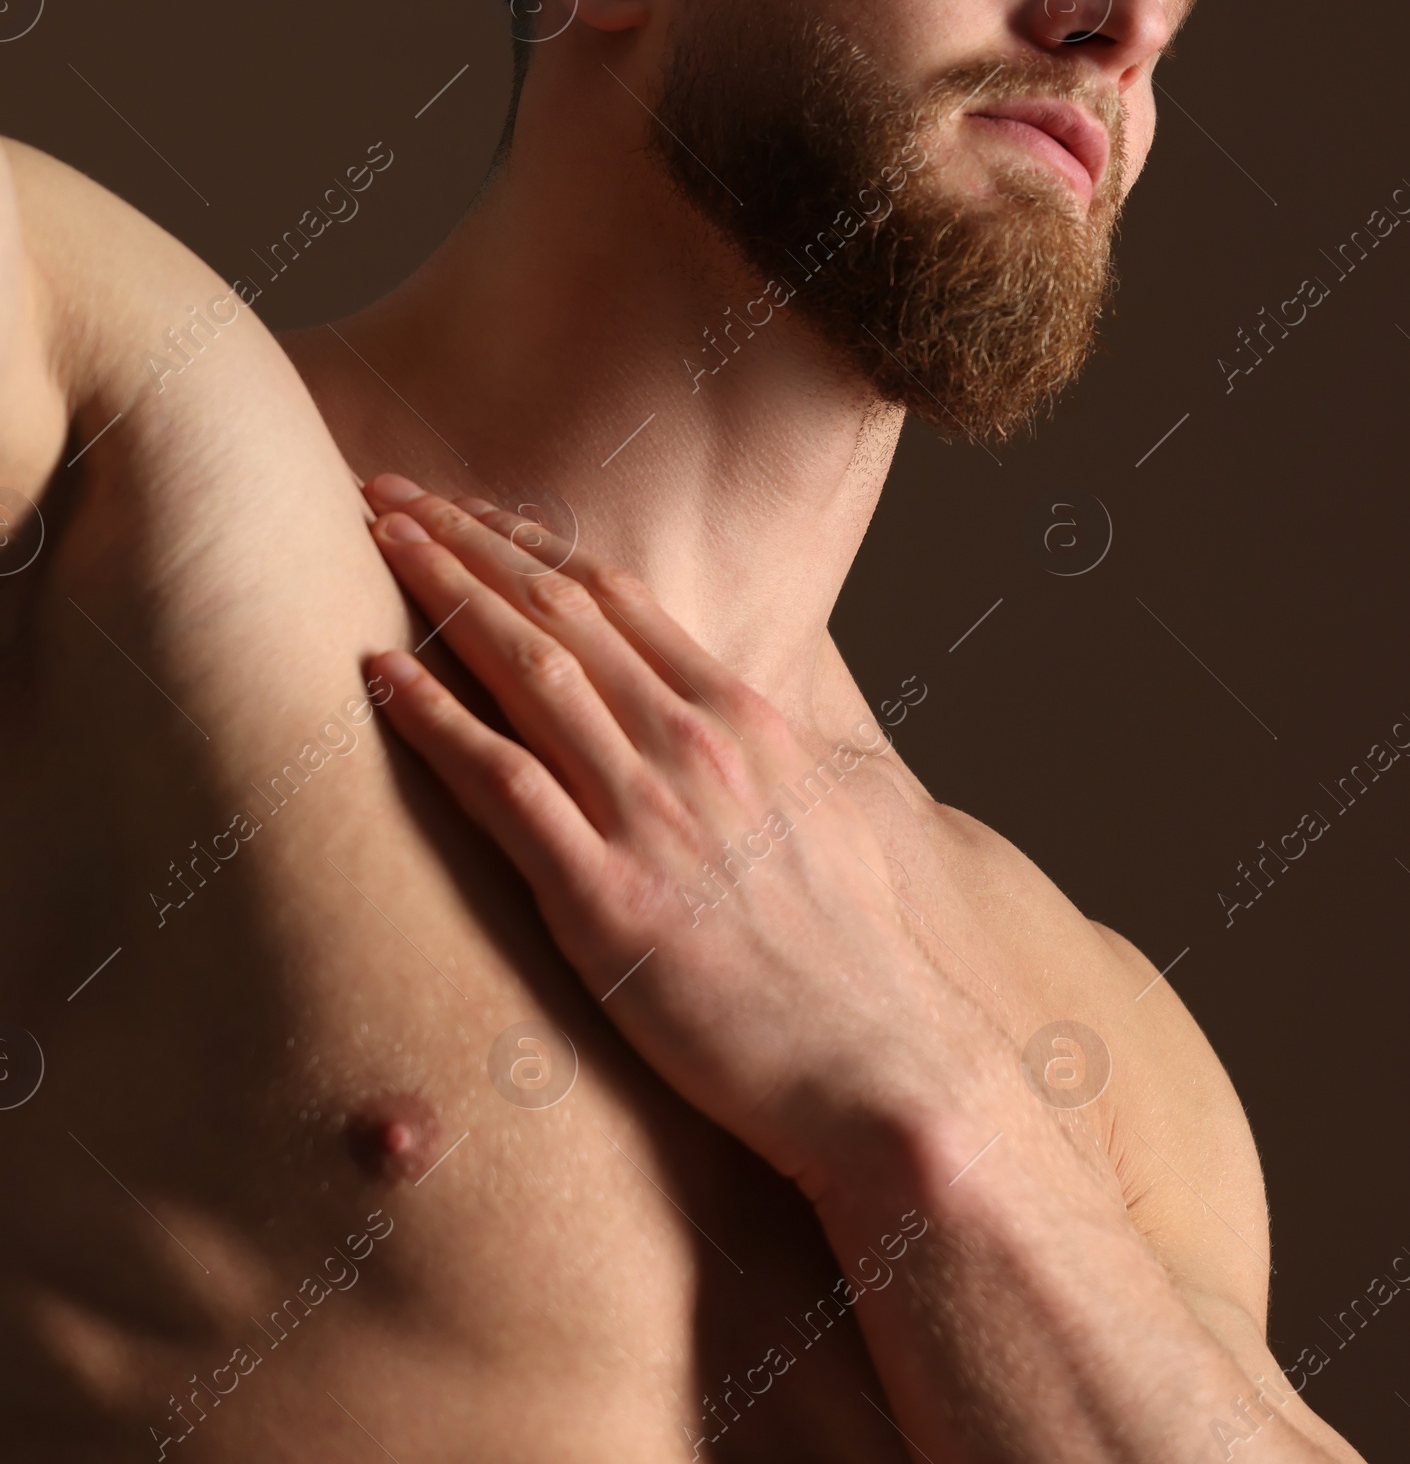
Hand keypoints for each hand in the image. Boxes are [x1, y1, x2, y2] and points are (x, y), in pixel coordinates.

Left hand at [360, 476, 975, 1190]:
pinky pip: (502, 785)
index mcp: (746, 717)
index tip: (474, 510)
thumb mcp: (836, 816)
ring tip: (375, 542)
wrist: (881, 1068)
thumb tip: (758, 724)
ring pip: (525, 671)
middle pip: (559, 610)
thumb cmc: (860, 960)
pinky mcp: (605, 900)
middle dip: (466, 540)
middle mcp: (694, 744)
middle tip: (392, 493)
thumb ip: (781, 754)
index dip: (533, 544)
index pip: (619, 598)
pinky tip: (382, 673)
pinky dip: (435, 719)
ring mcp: (649, 816)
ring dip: (442, 595)